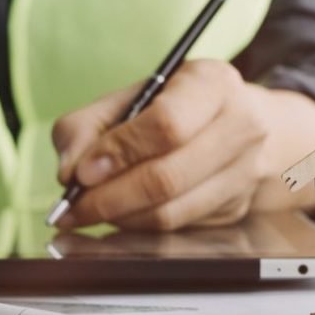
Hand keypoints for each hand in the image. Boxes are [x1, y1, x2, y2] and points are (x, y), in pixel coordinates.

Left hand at [51, 59, 314, 230]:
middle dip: (110, 198)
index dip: (119, 153)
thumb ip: (87, 126)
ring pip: (171, 213)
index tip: (81, 173)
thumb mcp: (131, 96)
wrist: (240, 122)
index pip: (167, 125)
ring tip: (88, 213)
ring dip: (120, 219)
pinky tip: (118, 217)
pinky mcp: (236, 207)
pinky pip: (176, 230)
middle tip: (73, 207)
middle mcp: (241, 126)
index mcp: (213, 84)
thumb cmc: (177, 105)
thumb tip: (70, 175)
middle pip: (169, 177)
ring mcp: (245, 172)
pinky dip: (137, 229)